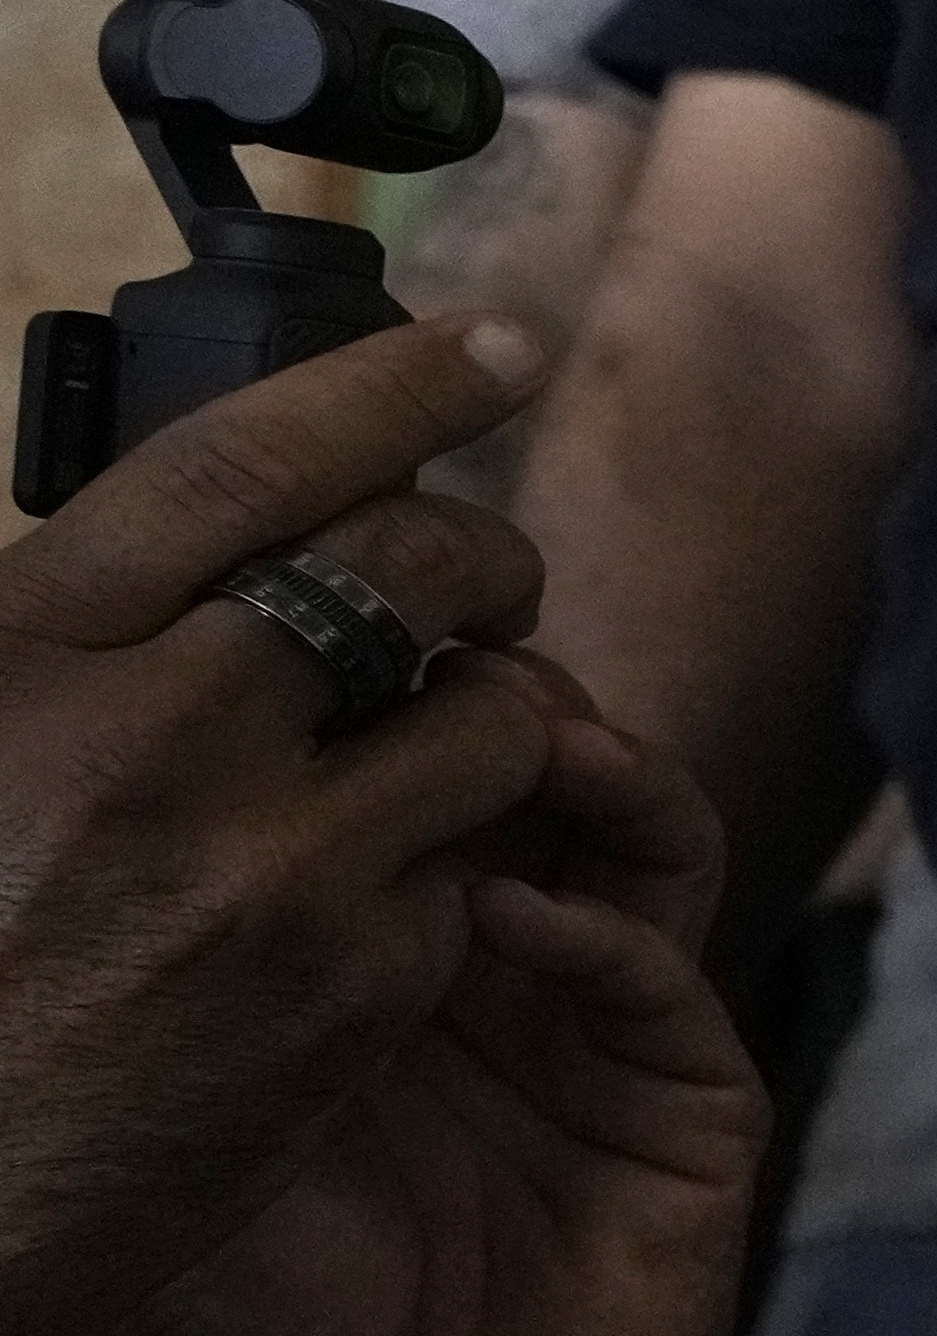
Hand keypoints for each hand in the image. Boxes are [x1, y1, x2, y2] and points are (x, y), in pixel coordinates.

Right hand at [0, 319, 590, 1335]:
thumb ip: (68, 636)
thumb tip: (199, 541)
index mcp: (25, 655)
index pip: (240, 467)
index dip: (390, 388)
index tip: (486, 346)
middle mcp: (154, 742)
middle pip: (410, 567)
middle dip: (480, 553)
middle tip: (481, 575)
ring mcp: (272, 871)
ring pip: (490, 718)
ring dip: (491, 713)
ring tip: (435, 741)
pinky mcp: (358, 989)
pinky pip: (471, 872)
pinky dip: (451, 869)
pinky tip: (379, 897)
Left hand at [103, 690, 761, 1335]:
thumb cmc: (259, 1312)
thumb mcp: (165, 1121)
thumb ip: (161, 980)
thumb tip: (102, 790)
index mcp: (378, 944)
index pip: (410, 769)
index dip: (388, 679)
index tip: (331, 606)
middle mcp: (502, 961)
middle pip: (533, 767)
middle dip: (494, 689)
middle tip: (442, 641)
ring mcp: (602, 1027)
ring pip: (638, 839)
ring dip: (586, 768)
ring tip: (517, 734)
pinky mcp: (688, 1109)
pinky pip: (666, 982)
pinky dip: (601, 928)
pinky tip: (515, 915)